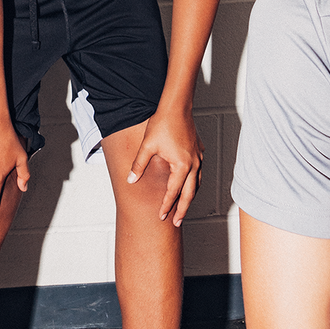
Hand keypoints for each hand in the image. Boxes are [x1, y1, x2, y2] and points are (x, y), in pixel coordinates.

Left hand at [128, 107, 202, 226]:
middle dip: (182, 209)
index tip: (161, 216)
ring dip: (190, 196)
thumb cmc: (162, 124)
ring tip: (184, 206)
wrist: (176, 106)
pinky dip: (194, 181)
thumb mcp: (147, 146)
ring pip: (197, 184)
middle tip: (177, 222)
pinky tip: (190, 181)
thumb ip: (139, 165)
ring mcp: (198, 158)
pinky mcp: (198, 151)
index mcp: (181, 166)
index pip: (173, 192)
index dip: (166, 206)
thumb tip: (130, 180)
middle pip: (189, 194)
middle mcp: (193, 165)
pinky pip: (198, 172)